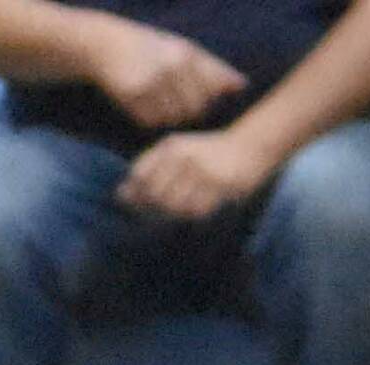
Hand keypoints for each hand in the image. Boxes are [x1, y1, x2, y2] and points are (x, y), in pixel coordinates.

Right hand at [84, 15, 245, 128]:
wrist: (107, 46)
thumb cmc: (152, 49)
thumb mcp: (184, 51)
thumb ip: (213, 68)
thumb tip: (242, 86)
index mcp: (188, 55)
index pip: (210, 93)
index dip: (205, 102)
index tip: (193, 99)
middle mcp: (172, 67)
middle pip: (192, 109)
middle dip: (187, 112)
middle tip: (174, 106)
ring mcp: (152, 81)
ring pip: (172, 117)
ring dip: (167, 118)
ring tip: (159, 105)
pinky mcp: (132, 94)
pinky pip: (149, 120)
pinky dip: (149, 119)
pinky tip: (143, 106)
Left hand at [117, 130, 279, 219]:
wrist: (249, 146)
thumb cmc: (204, 153)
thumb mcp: (174, 152)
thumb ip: (147, 170)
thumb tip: (119, 196)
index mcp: (171, 147)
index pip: (139, 176)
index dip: (134, 193)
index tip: (138, 201)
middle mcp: (186, 157)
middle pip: (154, 194)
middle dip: (151, 208)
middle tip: (160, 210)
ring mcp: (205, 171)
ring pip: (174, 206)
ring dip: (172, 213)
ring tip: (181, 206)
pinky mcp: (223, 185)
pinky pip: (197, 210)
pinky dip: (192, 213)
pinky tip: (197, 206)